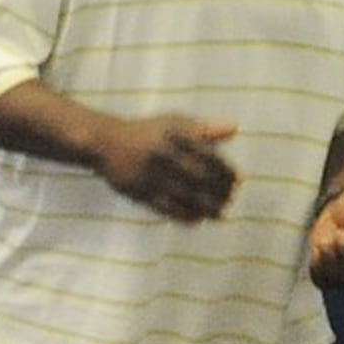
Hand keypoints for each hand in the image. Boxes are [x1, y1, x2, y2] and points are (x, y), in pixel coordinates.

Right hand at [91, 114, 239, 222]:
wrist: (105, 142)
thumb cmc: (146, 132)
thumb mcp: (173, 123)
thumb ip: (204, 129)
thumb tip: (235, 128)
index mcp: (174, 136)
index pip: (209, 156)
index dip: (226, 171)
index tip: (239, 180)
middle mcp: (163, 155)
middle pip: (200, 178)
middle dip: (219, 192)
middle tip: (231, 200)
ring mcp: (150, 174)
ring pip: (185, 196)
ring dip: (206, 207)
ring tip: (220, 214)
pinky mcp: (138, 191)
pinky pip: (166, 208)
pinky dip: (184, 216)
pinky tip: (197, 220)